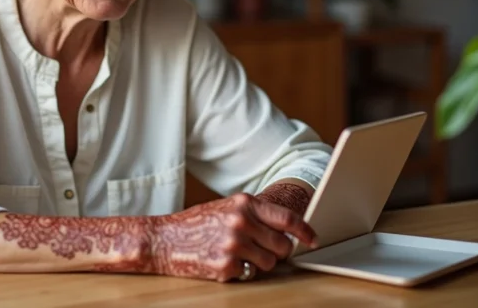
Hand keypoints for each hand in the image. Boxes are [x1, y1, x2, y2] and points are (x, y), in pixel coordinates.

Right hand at [147, 192, 316, 281]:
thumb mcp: (227, 207)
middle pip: (283, 245)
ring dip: (260, 263)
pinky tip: (223, 260)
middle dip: (279, 251)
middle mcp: (241, 222)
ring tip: (238, 254)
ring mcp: (234, 245)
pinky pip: (250, 274)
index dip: (305, 231)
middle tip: (263, 250)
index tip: (313, 240)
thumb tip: (288, 231)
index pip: (287, 219)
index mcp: (243, 204)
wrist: (164, 238)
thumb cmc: (196, 223)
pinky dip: (241, 271)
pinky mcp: (226, 266)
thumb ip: (255, 215)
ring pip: (270, 264)